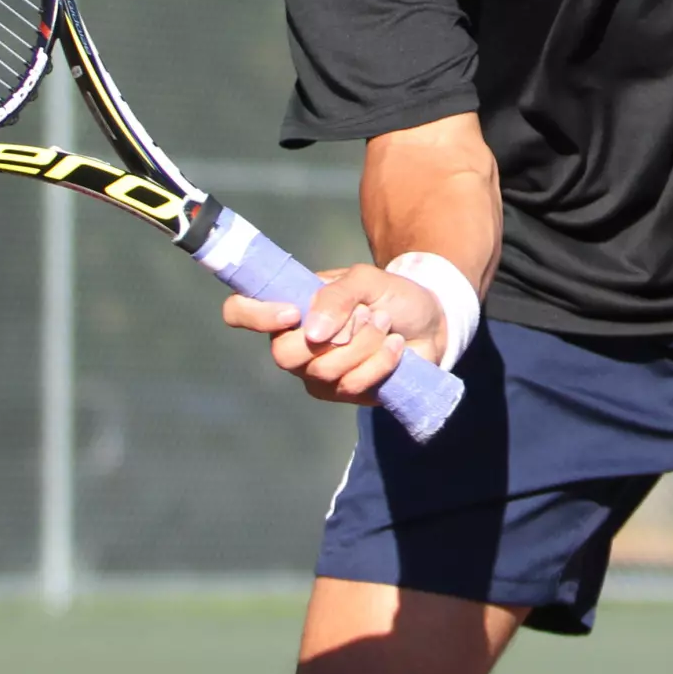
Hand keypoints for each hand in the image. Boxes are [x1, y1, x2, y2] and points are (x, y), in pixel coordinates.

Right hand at [221, 263, 444, 408]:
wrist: (431, 323)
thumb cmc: (391, 295)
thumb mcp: (367, 279)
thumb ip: (338, 294)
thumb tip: (311, 331)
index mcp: (290, 306)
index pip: (241, 311)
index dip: (253, 314)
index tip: (292, 312)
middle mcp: (295, 342)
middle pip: (283, 355)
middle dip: (333, 337)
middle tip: (365, 315)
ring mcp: (316, 373)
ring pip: (323, 372)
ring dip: (364, 344)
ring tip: (386, 324)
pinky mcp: (343, 393)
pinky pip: (351, 386)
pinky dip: (379, 362)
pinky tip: (396, 347)